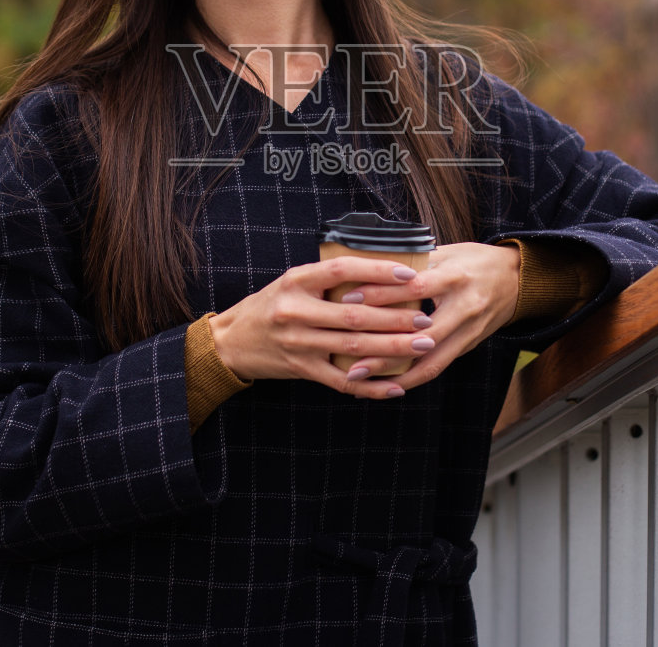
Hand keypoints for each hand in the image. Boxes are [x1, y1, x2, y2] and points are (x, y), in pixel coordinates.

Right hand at [209, 257, 437, 399]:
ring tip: (423, 345)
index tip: (409, 275)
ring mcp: (298, 342)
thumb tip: (381, 273)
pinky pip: (342, 380)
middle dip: (396, 317)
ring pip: (354, 347)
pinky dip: (370, 386)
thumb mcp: (293, 283)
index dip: (378, 271)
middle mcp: (296, 310)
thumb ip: (328, 280)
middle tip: (426, 319)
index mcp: (297, 281)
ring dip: (393, 348)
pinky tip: (395, 387)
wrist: (232, 341)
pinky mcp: (301, 369)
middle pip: (355, 314)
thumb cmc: (272, 306)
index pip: (343, 270)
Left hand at [339, 242, 520, 392]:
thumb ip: (414, 262)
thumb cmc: (475, 261)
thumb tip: (369, 264)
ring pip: (430, 360)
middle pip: (421, 335)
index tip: (348, 301)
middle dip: (383, 349)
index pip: (414, 287)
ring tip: (361, 381)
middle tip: (350, 358)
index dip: (381, 295)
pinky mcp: (468, 346)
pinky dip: (413, 377)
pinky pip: (438, 366)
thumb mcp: (448, 252)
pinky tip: (389, 384)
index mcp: (455, 277)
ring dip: (394, 374)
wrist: (517, 279)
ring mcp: (468, 332)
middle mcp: (464, 308)